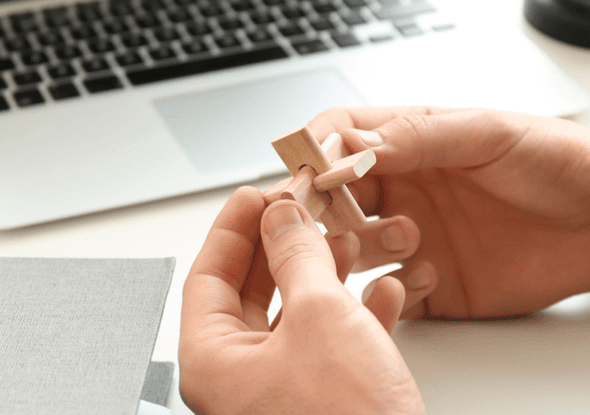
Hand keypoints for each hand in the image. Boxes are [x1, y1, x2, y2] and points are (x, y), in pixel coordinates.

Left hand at [179, 188, 425, 414]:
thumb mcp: (320, 315)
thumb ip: (297, 256)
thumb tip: (283, 217)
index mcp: (212, 362)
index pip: (206, 278)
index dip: (233, 229)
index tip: (255, 194)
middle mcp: (237, 381)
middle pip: (250, 293)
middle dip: (284, 247)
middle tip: (304, 209)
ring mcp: (279, 394)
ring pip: (295, 317)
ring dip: (324, 276)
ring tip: (349, 242)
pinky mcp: (322, 403)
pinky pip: (329, 347)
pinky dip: (355, 316)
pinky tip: (384, 293)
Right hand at [307, 107, 589, 318]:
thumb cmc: (559, 162)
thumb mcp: (489, 133)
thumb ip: (419, 137)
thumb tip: (353, 148)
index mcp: (409, 144)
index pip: (340, 138)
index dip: (315, 151)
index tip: (309, 169)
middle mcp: (403, 191)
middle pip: (331, 197)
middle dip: (320, 207)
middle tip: (327, 217)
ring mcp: (413, 239)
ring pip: (351, 248)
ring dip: (361, 246)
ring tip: (407, 237)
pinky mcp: (431, 286)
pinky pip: (388, 295)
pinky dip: (392, 291)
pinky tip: (429, 275)